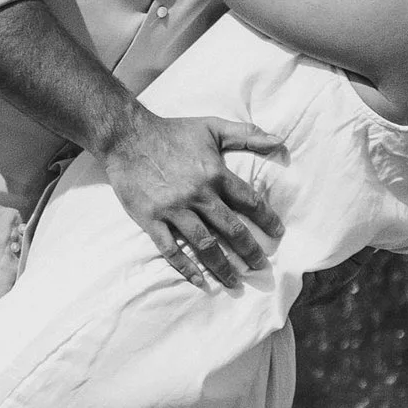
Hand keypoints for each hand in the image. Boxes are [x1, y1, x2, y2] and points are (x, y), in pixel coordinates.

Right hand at [105, 110, 285, 287]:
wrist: (127, 136)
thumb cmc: (172, 130)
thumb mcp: (212, 126)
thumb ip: (248, 134)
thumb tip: (279, 141)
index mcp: (214, 173)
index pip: (249, 201)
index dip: (266, 218)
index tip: (278, 232)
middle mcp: (198, 194)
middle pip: (231, 229)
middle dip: (249, 250)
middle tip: (261, 266)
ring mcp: (174, 209)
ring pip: (205, 245)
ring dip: (222, 266)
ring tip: (235, 282)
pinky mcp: (151, 219)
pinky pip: (171, 249)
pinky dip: (185, 267)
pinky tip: (198, 280)